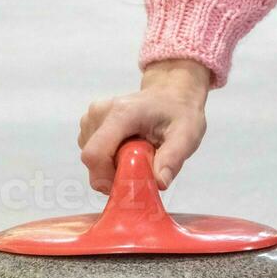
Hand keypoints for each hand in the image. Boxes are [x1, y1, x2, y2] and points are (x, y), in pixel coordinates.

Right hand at [78, 59, 210, 193]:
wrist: (171, 94)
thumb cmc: (178, 112)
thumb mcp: (186, 135)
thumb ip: (173, 159)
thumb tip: (159, 183)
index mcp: (121, 113)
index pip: (95, 154)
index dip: (107, 178)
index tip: (130, 182)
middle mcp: (99, 113)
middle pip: (92, 161)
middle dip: (114, 174)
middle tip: (141, 168)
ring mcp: (91, 118)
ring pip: (92, 160)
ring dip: (113, 167)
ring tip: (137, 154)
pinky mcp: (89, 125)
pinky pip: (93, 155)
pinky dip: (109, 161)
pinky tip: (127, 149)